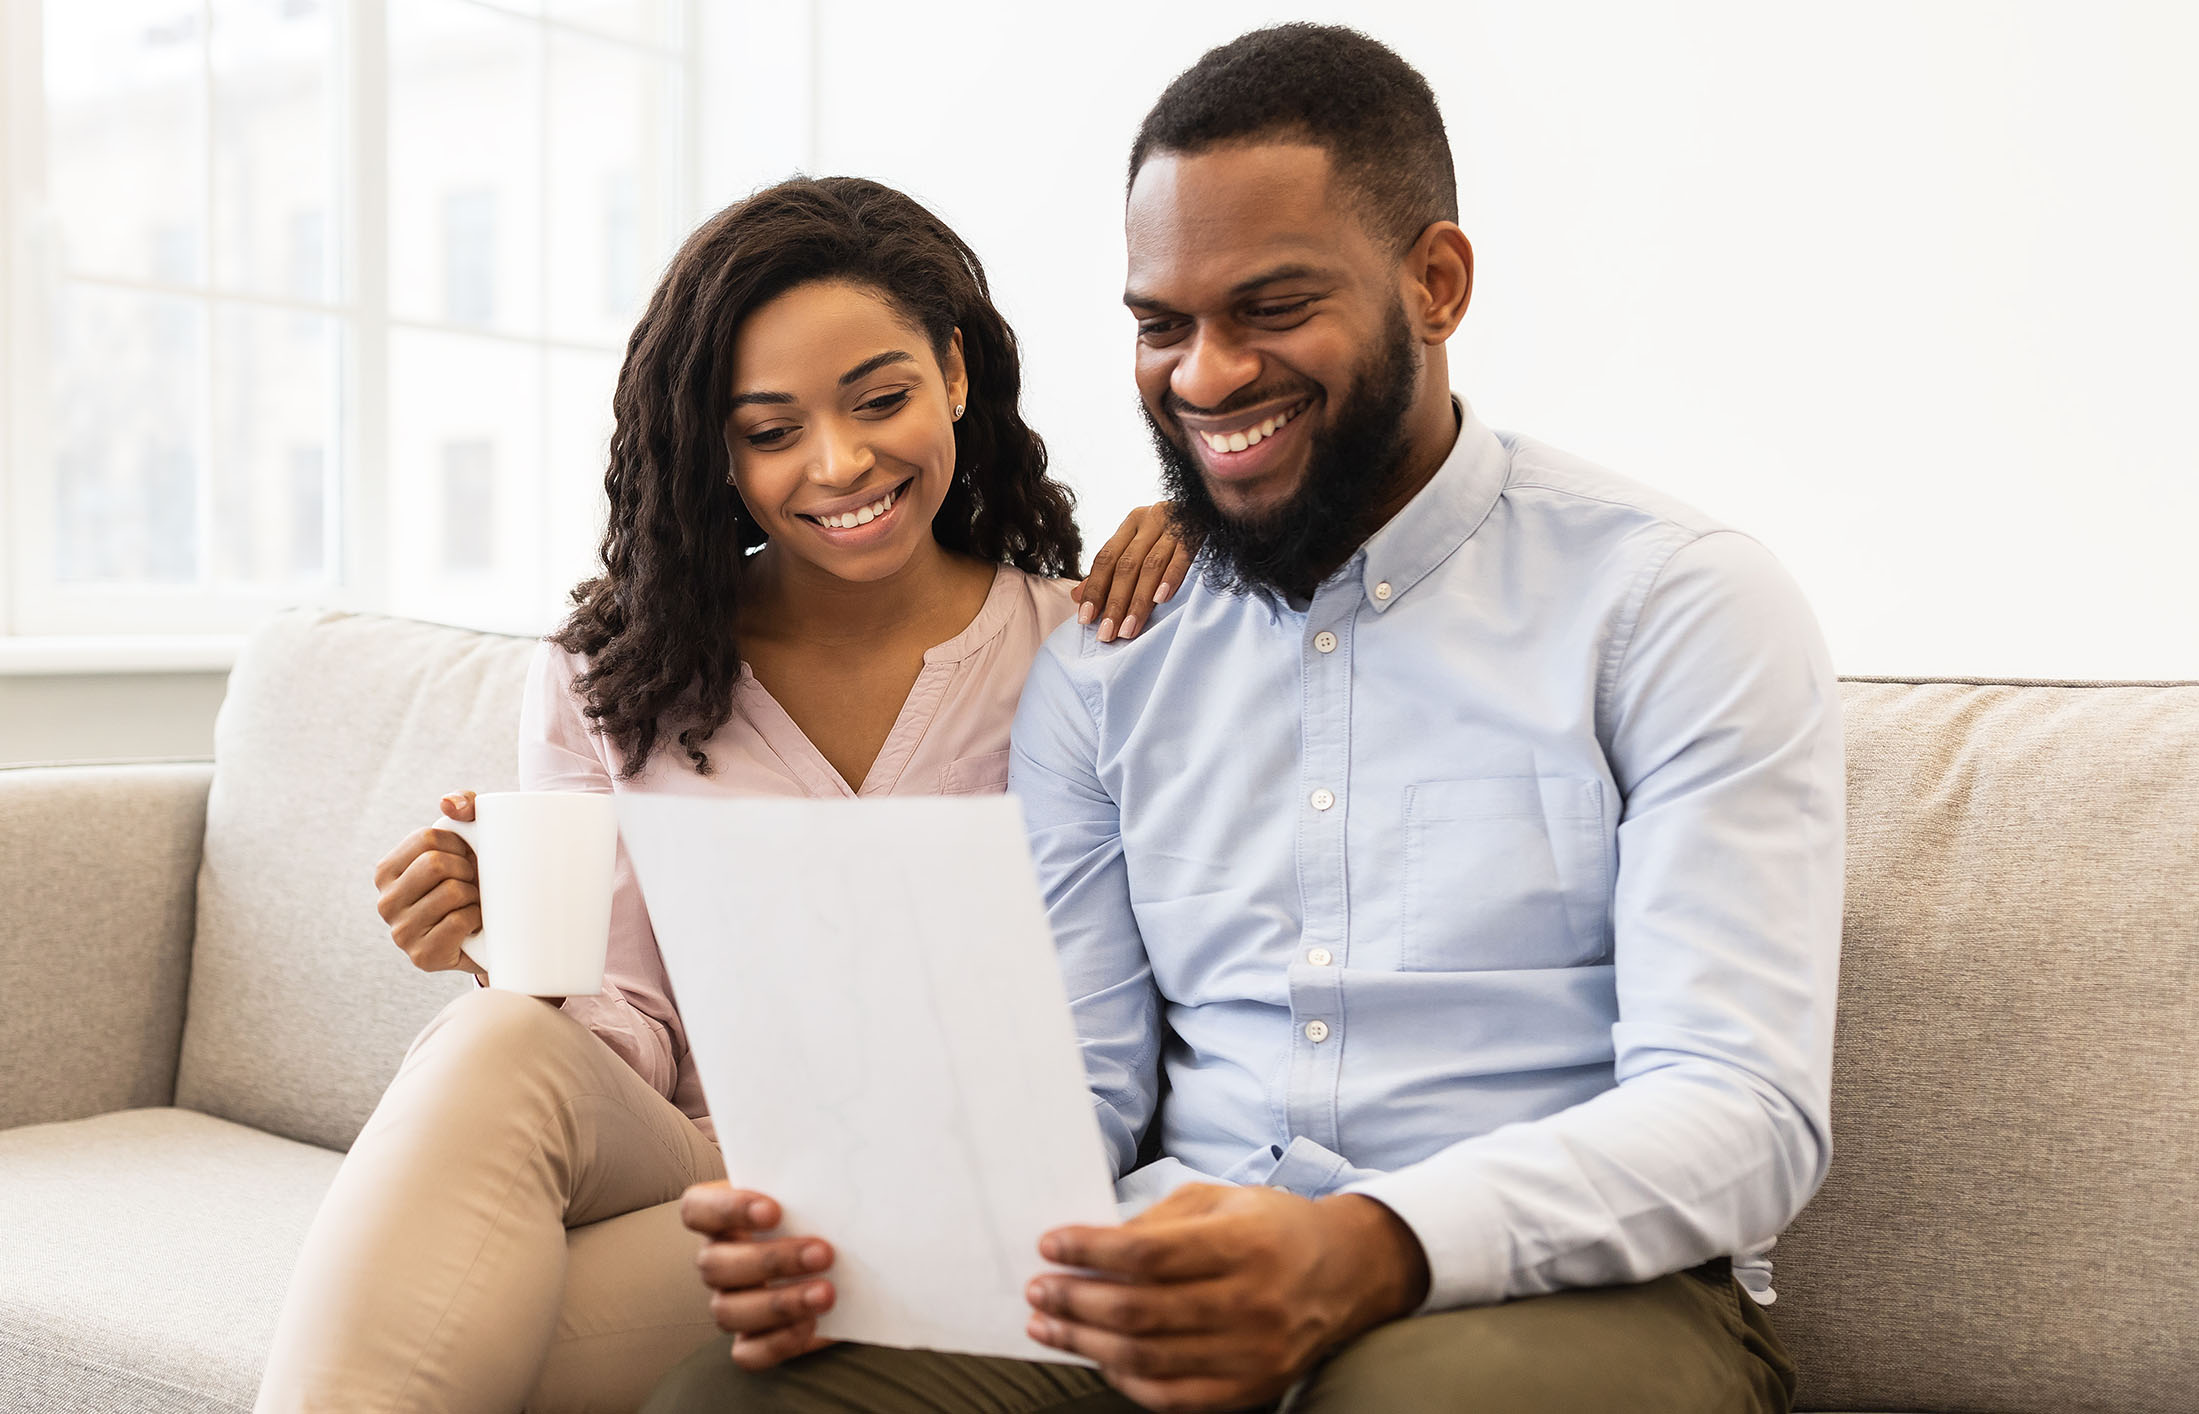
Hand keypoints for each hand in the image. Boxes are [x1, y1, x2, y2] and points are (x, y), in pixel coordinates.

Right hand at [373, 791, 485, 977]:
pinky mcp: (423, 957)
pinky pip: (461, 921)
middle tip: (473, 884)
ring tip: (472, 904)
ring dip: (475, 896)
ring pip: (453, 892)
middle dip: (467, 870)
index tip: (466, 859)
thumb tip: (448, 803)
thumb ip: (464, 804)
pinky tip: (473, 926)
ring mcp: (401, 933)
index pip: (428, 838)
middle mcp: (385, 903)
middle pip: (437, 864)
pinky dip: (478, 919)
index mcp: (386, 871)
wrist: (493, 935)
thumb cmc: (475, 880)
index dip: (459, 845)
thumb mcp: (469, 837)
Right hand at [682, 1182, 839, 1371]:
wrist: (846, 1261)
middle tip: (823, 1253)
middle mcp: (718, 1261)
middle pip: (715, 1265)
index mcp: (721, 1217)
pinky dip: (779, 1341)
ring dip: (780, 1303)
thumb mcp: (816, 1194)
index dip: (727, 1209)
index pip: (696, 1209)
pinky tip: (812, 1324)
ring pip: (728, 1311)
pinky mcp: (750, 1342)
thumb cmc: (822, 1216)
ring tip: (826, 1293)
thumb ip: (812, 1186)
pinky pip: (748, 1353)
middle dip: (771, 1260)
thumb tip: (830, 1185)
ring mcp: (730, 1303)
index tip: (774, 1210)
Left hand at [1026, 1184, 1428, 1412]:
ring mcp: (1254, 1353)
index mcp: (1244, 1245)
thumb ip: (1157, 1224)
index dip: (1090, 1252)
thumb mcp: (1220, 1201)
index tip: (1051, 1245)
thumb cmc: (1272, 1227)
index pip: (1148, 1256)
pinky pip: (1174, 1397)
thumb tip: (1091, 1250)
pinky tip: (1099, 1359)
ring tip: (1049, 1326)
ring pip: (1148, 1359)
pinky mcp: (1253, 1388)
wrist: (1348, 1272)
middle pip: (1140, 1312)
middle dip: (1075, 1302)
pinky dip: (1126, 1381)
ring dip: (1086, 1344)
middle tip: (1039, 1290)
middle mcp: (1252, 1303)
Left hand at [1073, 502, 1196, 642]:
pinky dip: (1169, 578)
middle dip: (1114, 603)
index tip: (1085, 619)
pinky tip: (1160, 600)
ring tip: (1128, 630)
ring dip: (1138, 601)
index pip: (1106, 558)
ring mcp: (1175, 526)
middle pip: (1126, 566)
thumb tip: (1076, 596)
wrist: (1215, 510)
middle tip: (1107, 634)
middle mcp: (1151, 520)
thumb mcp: (1141, 545)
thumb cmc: (1174, 536)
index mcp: (1133, 523)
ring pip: (1150, 566)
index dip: (1094, 589)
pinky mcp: (1197, 533)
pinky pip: (1181, 558)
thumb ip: (1111, 571)